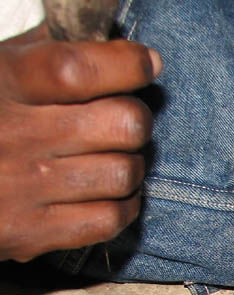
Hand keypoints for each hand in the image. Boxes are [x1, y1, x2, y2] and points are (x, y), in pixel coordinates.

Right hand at [0, 26, 160, 261]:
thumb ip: (43, 56)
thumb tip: (115, 48)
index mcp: (2, 84)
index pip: (80, 69)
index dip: (127, 65)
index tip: (144, 65)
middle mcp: (14, 135)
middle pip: (123, 124)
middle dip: (135, 119)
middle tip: (124, 121)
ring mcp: (23, 187)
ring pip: (125, 173)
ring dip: (130, 165)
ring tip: (112, 158)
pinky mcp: (29, 232)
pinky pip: (110, 218)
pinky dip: (123, 206)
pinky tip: (110, 193)